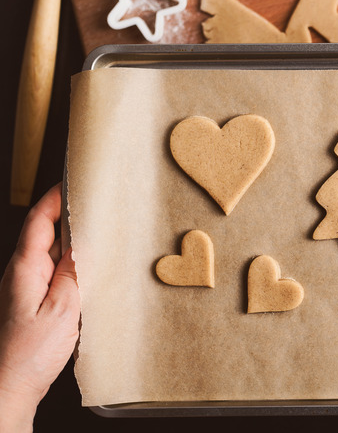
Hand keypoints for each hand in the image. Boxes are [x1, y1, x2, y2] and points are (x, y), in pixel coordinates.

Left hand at [0, 184, 78, 431]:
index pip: (40, 220)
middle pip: (46, 231)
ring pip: (52, 253)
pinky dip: (73, 262)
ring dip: (73, 238)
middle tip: (97, 201)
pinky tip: (91, 269)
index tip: (75, 178)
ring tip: (101, 230)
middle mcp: (22, 273)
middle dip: (69, 213)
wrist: (9, 387)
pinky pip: (55, 272)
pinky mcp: (35, 303)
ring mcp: (27, 288)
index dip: (56, 196)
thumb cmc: (29, 353)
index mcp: (25, 268)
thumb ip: (75, 273)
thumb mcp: (63, 309)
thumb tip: (85, 242)